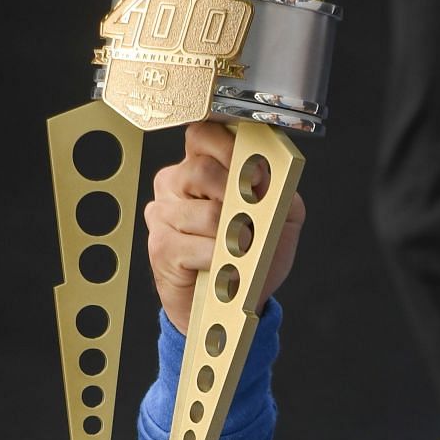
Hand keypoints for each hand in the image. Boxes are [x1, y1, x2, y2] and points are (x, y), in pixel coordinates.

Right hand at [145, 121, 306, 331]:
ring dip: (232, 234)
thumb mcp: (279, 218)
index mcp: (201, 167)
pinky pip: (194, 245)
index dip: (226, 146)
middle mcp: (176, 185)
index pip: (203, 136)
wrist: (231, 303)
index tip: (252, 165)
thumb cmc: (250, 256)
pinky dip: (219, 257)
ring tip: (243, 247)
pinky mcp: (161, 246)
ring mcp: (164, 215)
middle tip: (253, 214)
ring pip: (204, 212)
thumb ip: (279, 190)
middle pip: (200, 171)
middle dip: (235, 194)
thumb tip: (273, 172)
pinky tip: (225, 264)